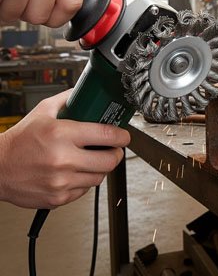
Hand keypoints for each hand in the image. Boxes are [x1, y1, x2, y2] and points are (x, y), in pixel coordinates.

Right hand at [0, 90, 130, 208]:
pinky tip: (76, 171)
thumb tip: (87, 93)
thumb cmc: (19, 140)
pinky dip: (85, 181)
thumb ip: (68, 100)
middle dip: (116, 153)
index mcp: (62, 134)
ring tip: (92, 159)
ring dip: (101, 168)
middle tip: (113, 149)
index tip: (124, 135)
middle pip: (110, 160)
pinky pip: (85, 190)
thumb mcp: (43, 111)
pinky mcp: (58, 197)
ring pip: (100, 177)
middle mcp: (63, 159)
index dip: (122, 135)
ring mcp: (61, 181)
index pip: (107, 135)